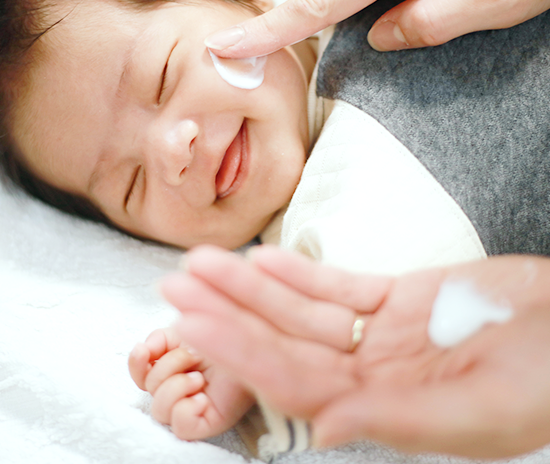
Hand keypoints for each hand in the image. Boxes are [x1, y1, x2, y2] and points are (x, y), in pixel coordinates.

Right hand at [128, 326, 253, 438]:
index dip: (136, 364)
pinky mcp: (208, 422)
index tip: (144, 350)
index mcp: (171, 368)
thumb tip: (143, 348)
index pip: (140, 374)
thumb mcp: (187, 329)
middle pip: (149, 389)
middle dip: (168, 366)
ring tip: (199, 376)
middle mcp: (177, 389)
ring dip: (176, 387)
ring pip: (160, 411)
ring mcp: (192, 407)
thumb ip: (160, 337)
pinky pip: (181, 427)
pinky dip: (185, 410)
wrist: (256, 343)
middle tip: (193, 356)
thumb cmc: (225, 336)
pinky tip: (201, 396)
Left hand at [162, 245, 549, 457]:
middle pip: (283, 340)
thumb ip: (399, 420)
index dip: (237, 350)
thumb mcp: (480, 408)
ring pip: (302, 309)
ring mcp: (383, 336)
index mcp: (383, 409)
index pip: (290, 379)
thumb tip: (326, 431)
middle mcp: (371, 374)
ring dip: (252, 285)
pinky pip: (341, 287)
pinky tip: (262, 258)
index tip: (190, 321)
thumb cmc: (545, 379)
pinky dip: (302, 274)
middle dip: (227, 311)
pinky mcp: (399, 301)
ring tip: (204, 260)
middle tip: (175, 282)